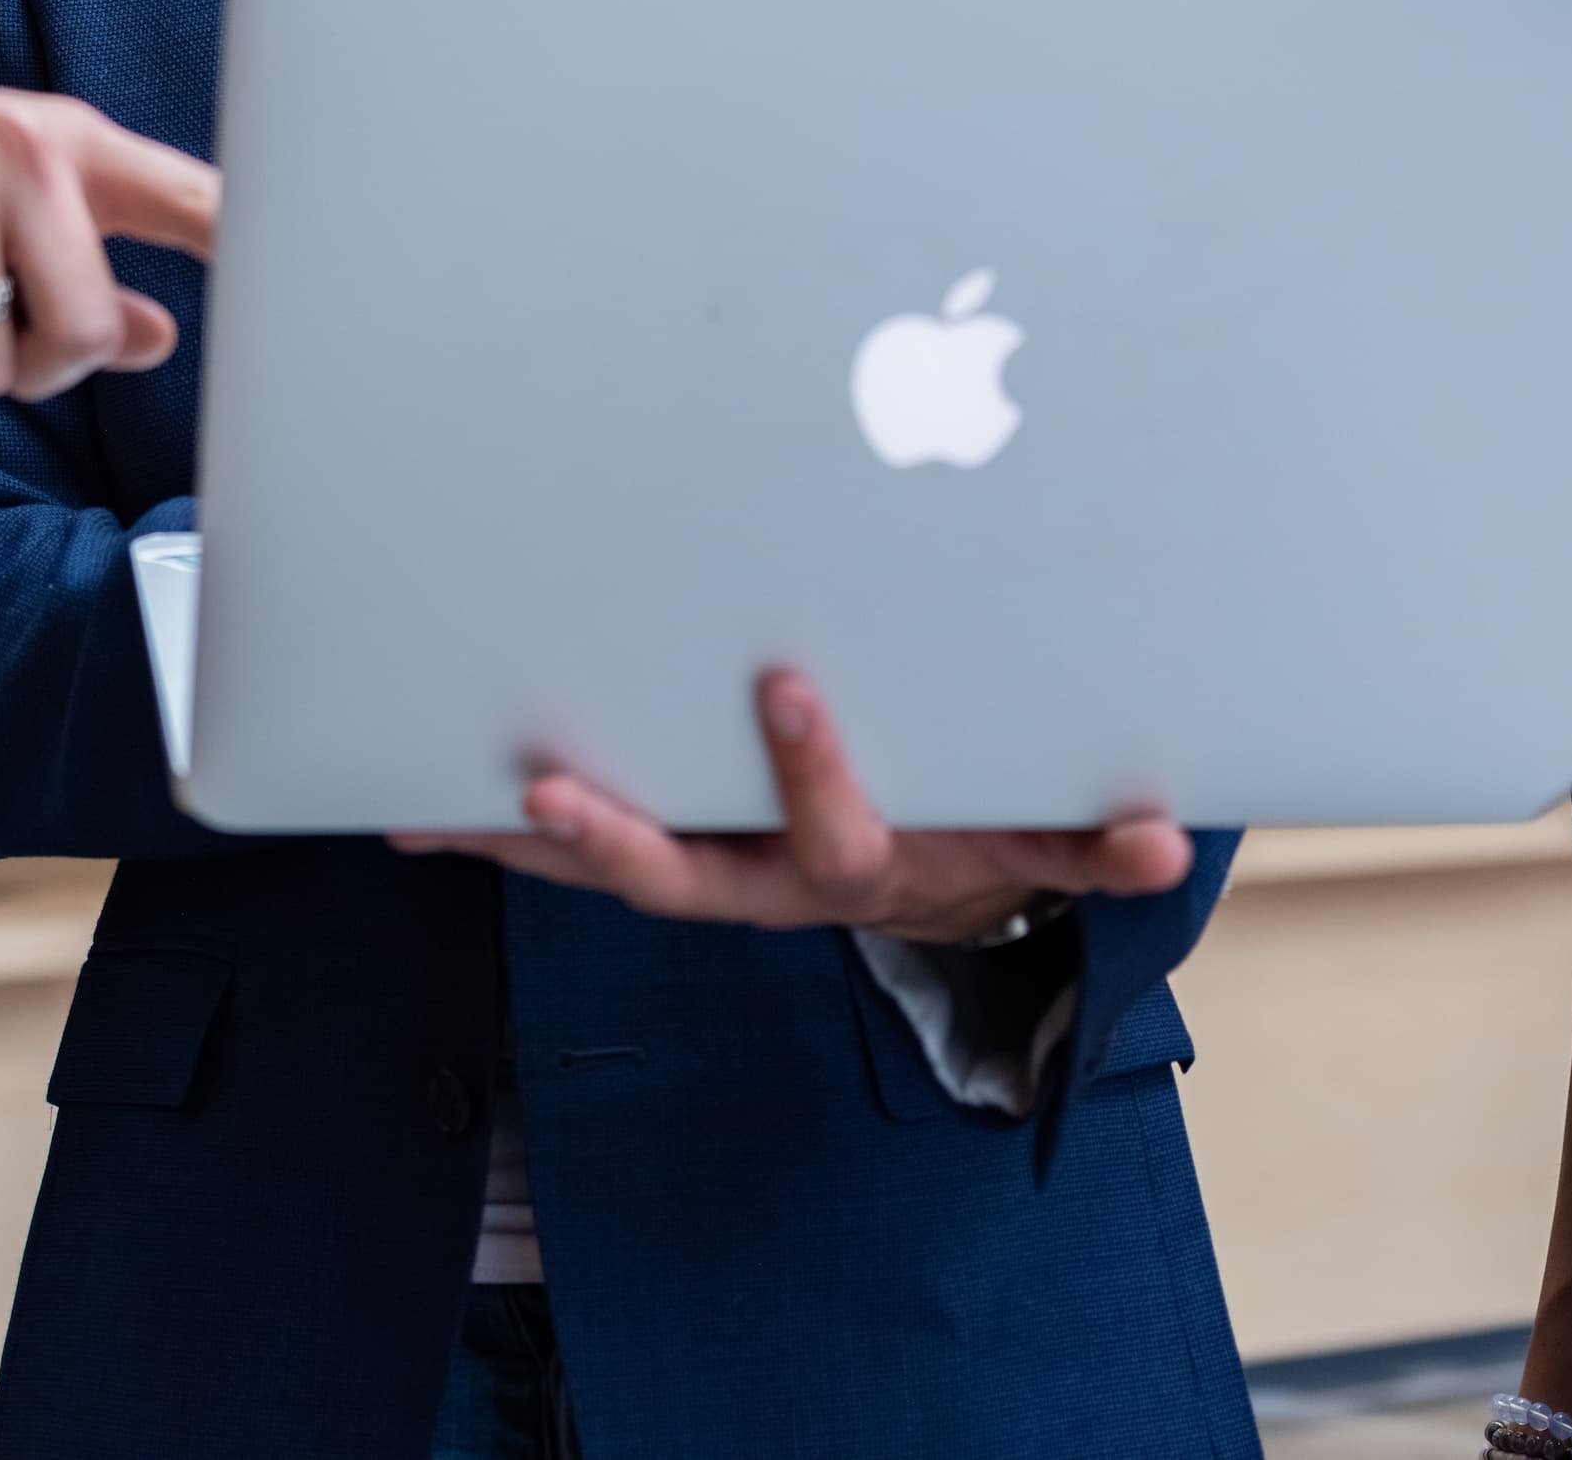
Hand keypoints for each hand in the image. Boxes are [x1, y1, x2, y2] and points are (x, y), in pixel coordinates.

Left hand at [389, 670, 1192, 939]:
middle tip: (546, 789)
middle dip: (619, 839)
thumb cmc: (983, 816)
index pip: (834, 833)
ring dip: (521, 845)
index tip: (790, 691)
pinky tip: (409, 805)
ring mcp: (711, 869)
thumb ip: (1094, 842)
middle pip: (683, 878)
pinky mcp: (669, 847)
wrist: (949, 872)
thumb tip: (1162, 838)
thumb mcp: (1043, 836)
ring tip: (436, 807)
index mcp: (859, 864)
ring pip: (608, 866)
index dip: (812, 774)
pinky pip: (564, 852)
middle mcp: (765, 880)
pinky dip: (490, 835)